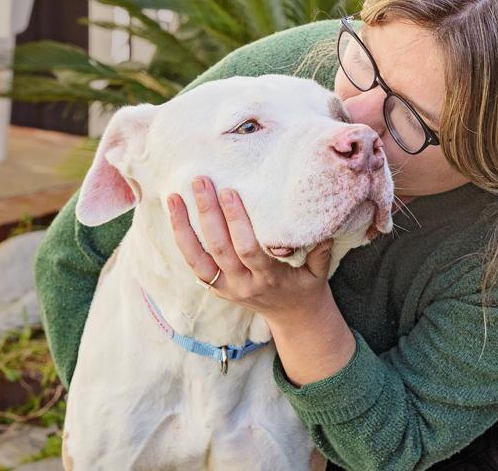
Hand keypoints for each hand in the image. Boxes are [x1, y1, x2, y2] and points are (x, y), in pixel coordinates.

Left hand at [166, 176, 336, 317]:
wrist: (292, 317)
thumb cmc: (306, 286)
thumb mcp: (319, 272)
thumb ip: (319, 249)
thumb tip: (323, 221)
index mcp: (269, 278)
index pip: (248, 249)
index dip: (236, 222)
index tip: (230, 192)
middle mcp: (243, 284)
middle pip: (219, 249)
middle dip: (208, 213)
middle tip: (202, 181)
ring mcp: (226, 287)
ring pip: (197, 258)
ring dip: (184, 226)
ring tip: (174, 197)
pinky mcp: (214, 286)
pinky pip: (193, 263)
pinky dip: (182, 239)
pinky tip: (175, 214)